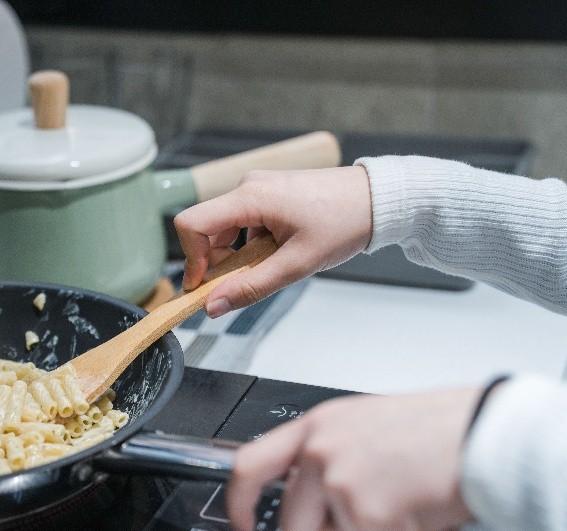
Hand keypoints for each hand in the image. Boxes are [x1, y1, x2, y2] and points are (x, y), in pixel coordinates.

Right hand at [173, 166, 372, 317]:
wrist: (377, 199)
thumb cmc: (344, 224)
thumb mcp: (297, 265)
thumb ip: (251, 287)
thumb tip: (212, 307)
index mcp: (250, 197)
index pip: (192, 224)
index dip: (190, 259)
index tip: (203, 287)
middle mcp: (247, 186)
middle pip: (206, 229)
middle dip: (215, 262)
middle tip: (241, 285)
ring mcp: (257, 188)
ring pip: (223, 229)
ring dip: (235, 256)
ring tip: (270, 266)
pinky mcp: (267, 193)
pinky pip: (241, 223)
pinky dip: (249, 245)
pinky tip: (278, 253)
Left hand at [226, 388, 481, 530]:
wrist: (487, 436)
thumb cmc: (440, 431)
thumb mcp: (365, 426)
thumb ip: (330, 454)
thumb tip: (311, 491)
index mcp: (317, 426)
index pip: (249, 462)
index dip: (238, 501)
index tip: (241, 524)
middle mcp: (321, 450)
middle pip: (295, 523)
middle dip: (332, 530)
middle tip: (377, 503)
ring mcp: (341, 481)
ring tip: (408, 497)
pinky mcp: (368, 513)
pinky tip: (425, 509)